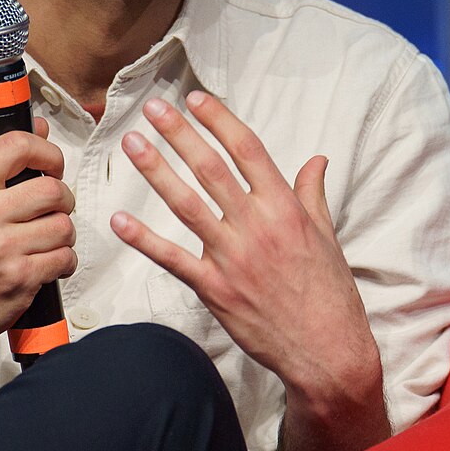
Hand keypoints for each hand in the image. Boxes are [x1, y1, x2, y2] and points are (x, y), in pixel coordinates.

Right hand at [0, 117, 74, 369]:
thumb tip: (38, 129)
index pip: (15, 146)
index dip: (46, 150)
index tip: (51, 163)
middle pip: (52, 189)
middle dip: (63, 199)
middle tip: (53, 209)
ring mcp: (1, 249)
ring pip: (64, 226)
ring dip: (63, 234)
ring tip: (46, 241)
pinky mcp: (19, 279)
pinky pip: (64, 258)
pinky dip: (63, 262)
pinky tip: (45, 264)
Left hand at [109, 92, 380, 401]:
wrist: (328, 352)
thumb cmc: (330, 294)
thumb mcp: (327, 237)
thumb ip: (312, 195)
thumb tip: (316, 160)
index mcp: (286, 209)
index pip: (248, 151)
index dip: (220, 121)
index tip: (196, 99)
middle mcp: (258, 227)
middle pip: (212, 169)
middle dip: (179, 134)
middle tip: (153, 108)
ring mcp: (233, 259)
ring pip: (187, 205)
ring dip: (157, 171)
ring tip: (133, 144)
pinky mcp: (215, 290)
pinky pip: (173, 259)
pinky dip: (144, 240)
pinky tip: (119, 220)